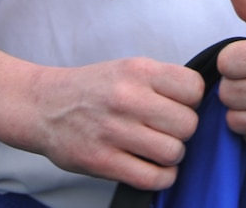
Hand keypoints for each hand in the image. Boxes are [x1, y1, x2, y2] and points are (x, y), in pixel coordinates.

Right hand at [16, 57, 203, 188]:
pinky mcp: (102, 161)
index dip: (192, 101)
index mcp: (138, 71)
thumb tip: (202, 102)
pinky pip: (152, 178)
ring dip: (171, 155)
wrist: (43, 106)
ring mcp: (113, 131)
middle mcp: (127, 98)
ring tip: (157, 150)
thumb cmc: (93, 89)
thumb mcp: (128, 68)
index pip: (194, 88)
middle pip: (187, 124)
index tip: (178, 106)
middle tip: (166, 131)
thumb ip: (162, 82)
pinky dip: (161, 177)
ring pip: (174, 152)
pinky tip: (153, 169)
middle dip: (182, 131)